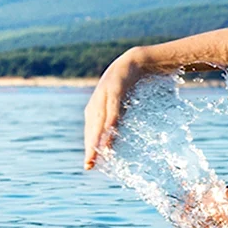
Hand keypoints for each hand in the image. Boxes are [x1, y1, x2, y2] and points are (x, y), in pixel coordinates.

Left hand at [83, 48, 144, 169]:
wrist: (138, 60)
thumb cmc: (132, 85)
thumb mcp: (125, 106)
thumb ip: (120, 121)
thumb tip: (119, 139)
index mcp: (97, 108)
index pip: (91, 132)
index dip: (90, 149)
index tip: (89, 166)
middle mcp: (97, 102)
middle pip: (92, 128)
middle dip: (90, 147)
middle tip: (89, 165)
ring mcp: (105, 93)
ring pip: (100, 119)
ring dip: (98, 136)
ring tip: (97, 152)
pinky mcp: (117, 86)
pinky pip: (114, 105)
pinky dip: (111, 117)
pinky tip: (110, 129)